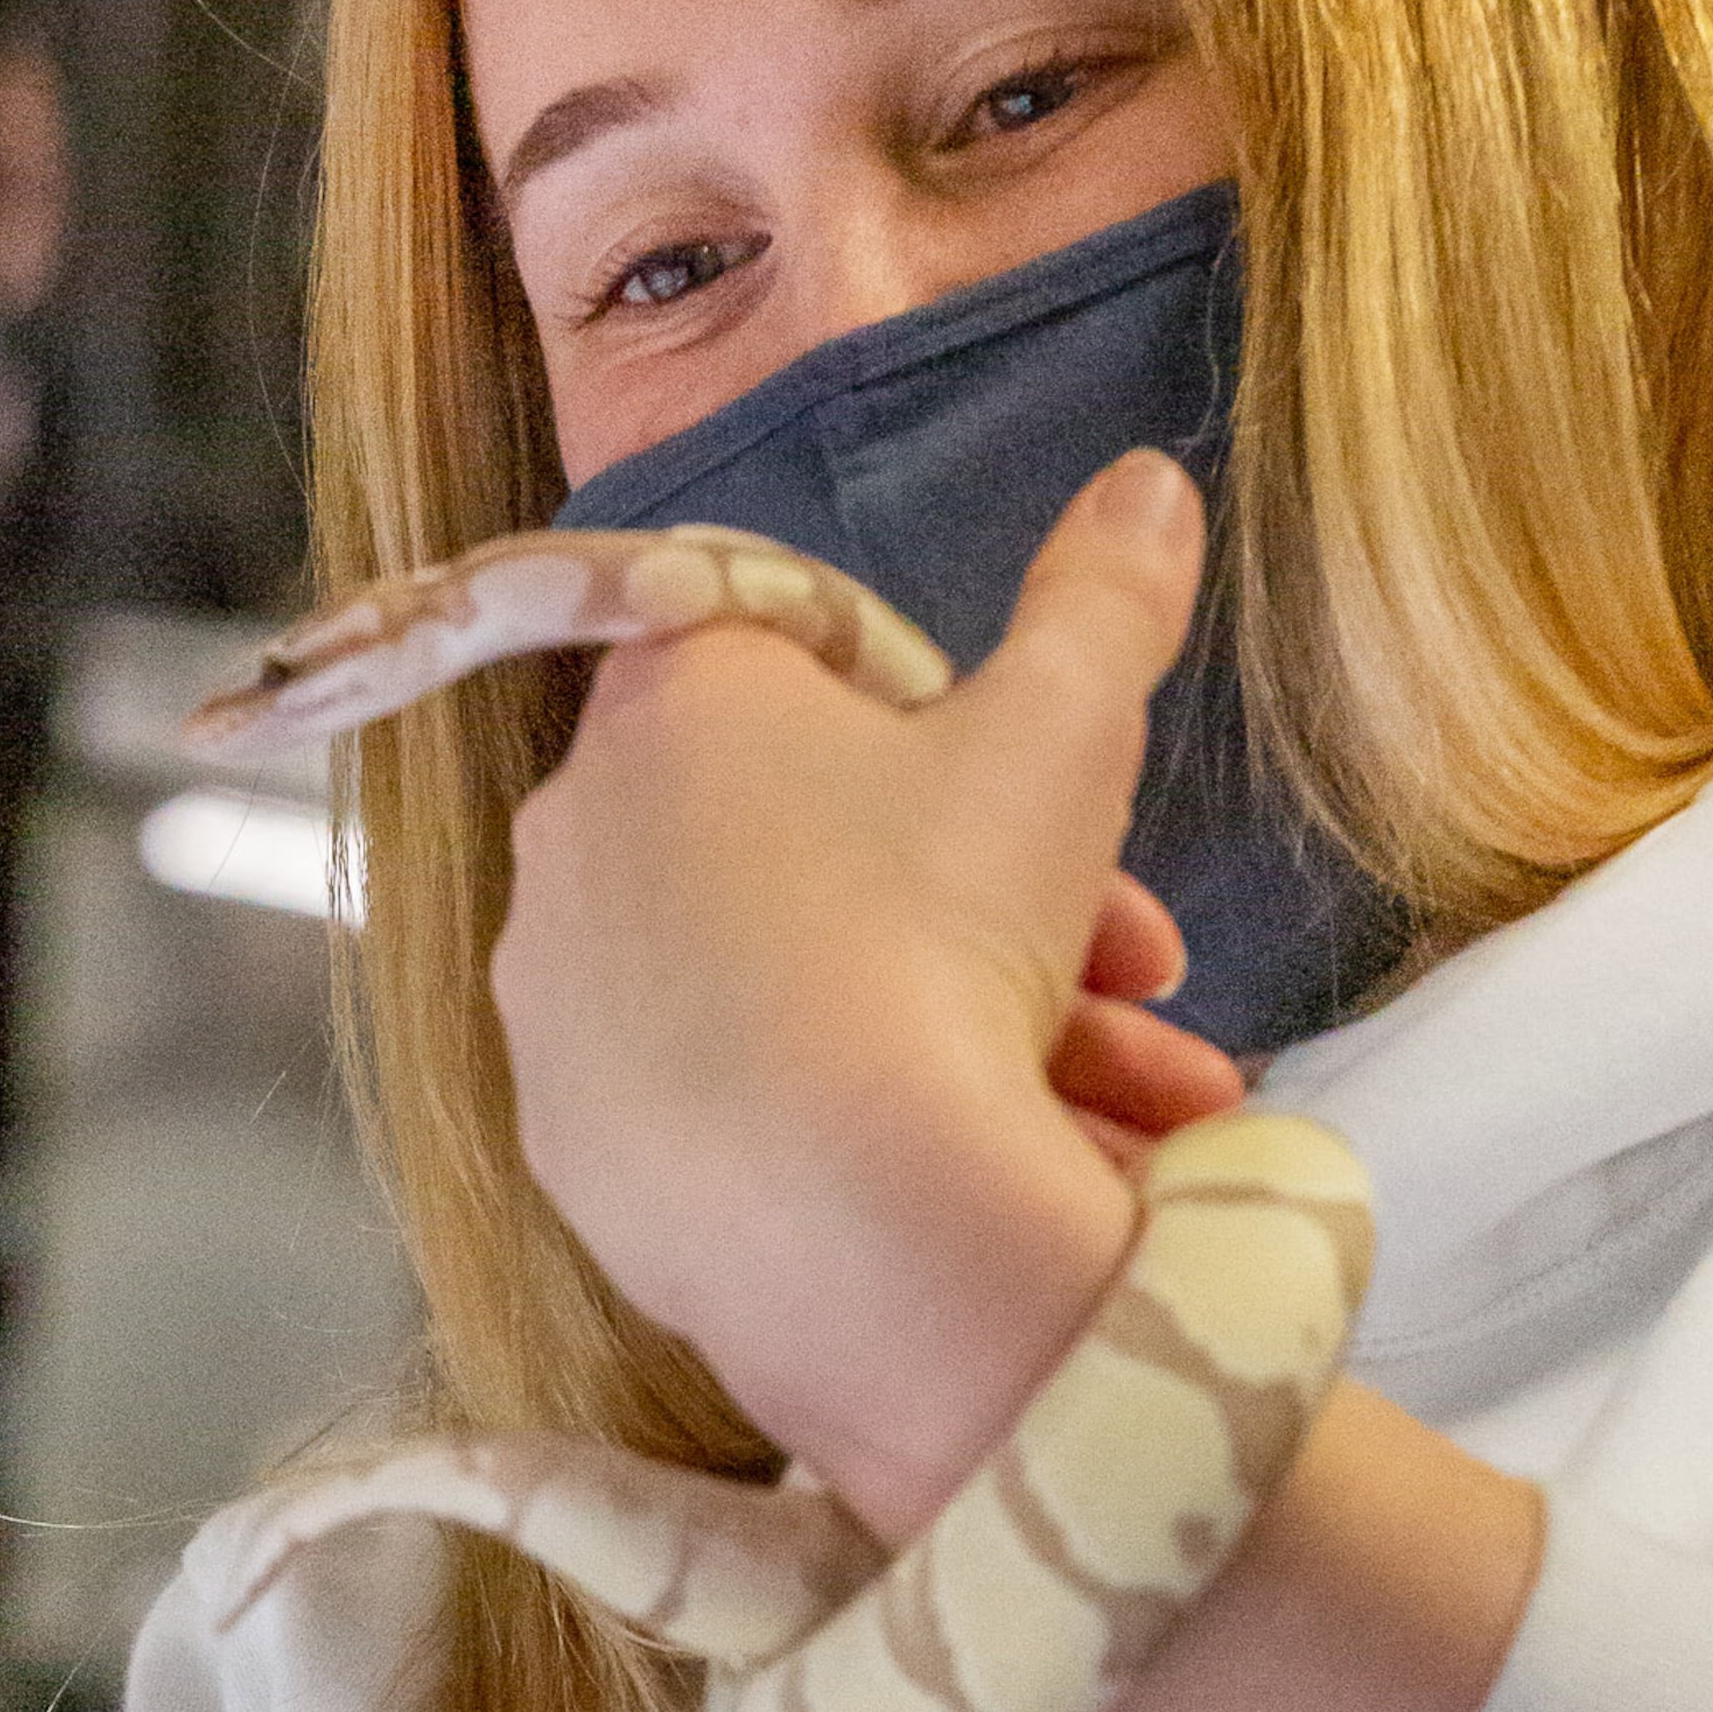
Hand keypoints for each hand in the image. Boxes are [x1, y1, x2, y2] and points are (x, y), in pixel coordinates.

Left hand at [491, 450, 1240, 1540]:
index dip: (955, 730)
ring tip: (1143, 1104)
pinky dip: (873, 1138)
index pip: (805, 663)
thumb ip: (1102, 602)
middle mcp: (581, 838)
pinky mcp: (581, 1158)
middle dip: (1012, 909)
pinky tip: (1014, 1176)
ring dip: (985, 1036)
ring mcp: (566, 1011)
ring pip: (804, 994)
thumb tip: (1146, 482)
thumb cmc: (942, 933)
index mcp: (671, 700)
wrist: (855, 1229)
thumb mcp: (1061, 739)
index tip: (1053, 810)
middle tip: (1139, 973)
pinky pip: (747, 1119)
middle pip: (821, 847)